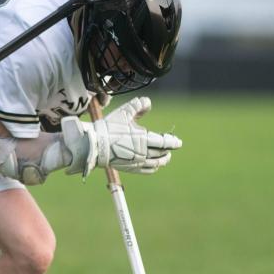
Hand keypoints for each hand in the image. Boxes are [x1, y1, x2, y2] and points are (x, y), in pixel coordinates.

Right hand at [62, 97, 180, 176]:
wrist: (95, 145)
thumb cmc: (109, 127)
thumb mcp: (124, 112)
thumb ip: (138, 105)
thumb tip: (148, 102)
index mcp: (144, 139)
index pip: (165, 142)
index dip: (173, 142)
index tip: (178, 142)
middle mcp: (143, 153)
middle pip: (162, 153)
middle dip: (168, 149)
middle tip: (171, 145)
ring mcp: (137, 162)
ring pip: (156, 163)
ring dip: (163, 159)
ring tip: (166, 156)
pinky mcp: (131, 168)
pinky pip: (147, 170)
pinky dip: (154, 167)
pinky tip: (155, 164)